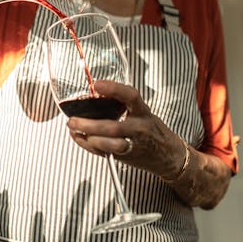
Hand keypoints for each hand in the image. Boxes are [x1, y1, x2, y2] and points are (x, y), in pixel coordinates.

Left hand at [66, 80, 186, 178]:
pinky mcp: (127, 157)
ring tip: (74, 130)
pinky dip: (89, 146)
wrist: (169, 155)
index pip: (131, 96)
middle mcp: (140, 127)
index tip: (96, 84)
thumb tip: (94, 94)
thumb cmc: (151, 130)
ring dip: (90, 138)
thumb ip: (123, 105)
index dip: (114, 89)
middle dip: (90, 124)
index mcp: (143, 111)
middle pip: (114, 127)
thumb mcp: (142, 112)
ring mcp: (134, 144)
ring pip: (111, 144)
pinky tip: (78, 138)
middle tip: (73, 119)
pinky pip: (106, 153)